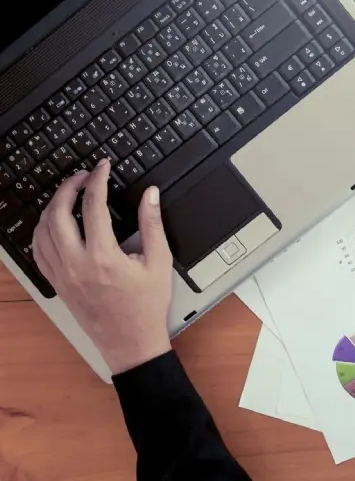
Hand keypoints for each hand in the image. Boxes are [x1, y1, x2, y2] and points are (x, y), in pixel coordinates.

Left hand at [32, 159, 173, 373]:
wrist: (131, 343)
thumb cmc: (146, 306)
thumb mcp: (159, 262)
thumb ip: (152, 224)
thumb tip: (150, 195)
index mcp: (104, 257)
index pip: (93, 206)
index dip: (97, 180)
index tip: (102, 167)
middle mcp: (77, 265)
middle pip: (58, 213)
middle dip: (68, 187)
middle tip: (83, 176)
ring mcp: (63, 276)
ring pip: (42, 231)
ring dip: (53, 206)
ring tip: (69, 194)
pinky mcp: (57, 284)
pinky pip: (39, 251)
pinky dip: (43, 230)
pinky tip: (54, 223)